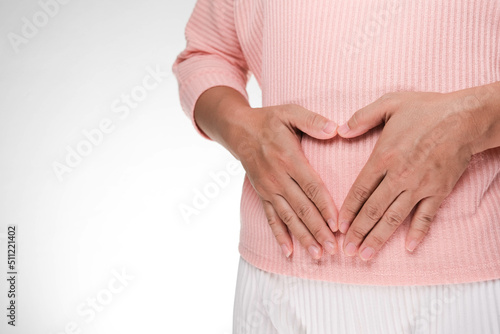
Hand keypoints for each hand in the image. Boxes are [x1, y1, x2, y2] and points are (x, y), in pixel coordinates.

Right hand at [234, 104, 339, 258]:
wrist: (238, 130)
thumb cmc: (269, 120)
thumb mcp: (290, 112)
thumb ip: (312, 121)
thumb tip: (335, 129)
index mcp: (289, 158)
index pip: (311, 187)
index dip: (325, 207)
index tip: (338, 225)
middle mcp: (278, 178)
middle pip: (302, 208)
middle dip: (318, 230)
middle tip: (333, 248)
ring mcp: (269, 189)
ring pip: (288, 218)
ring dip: (303, 237)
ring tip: (317, 254)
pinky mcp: (262, 194)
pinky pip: (271, 218)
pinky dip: (279, 236)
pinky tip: (288, 251)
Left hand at [336, 91, 484, 260]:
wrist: (465, 117)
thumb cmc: (427, 109)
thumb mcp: (389, 104)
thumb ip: (362, 117)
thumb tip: (340, 131)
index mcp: (384, 157)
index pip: (360, 190)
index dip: (348, 210)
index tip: (339, 226)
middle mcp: (399, 176)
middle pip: (373, 210)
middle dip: (358, 232)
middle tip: (346, 251)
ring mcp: (420, 186)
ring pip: (395, 218)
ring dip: (379, 238)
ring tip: (365, 255)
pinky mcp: (439, 191)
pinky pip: (426, 216)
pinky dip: (418, 232)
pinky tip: (408, 247)